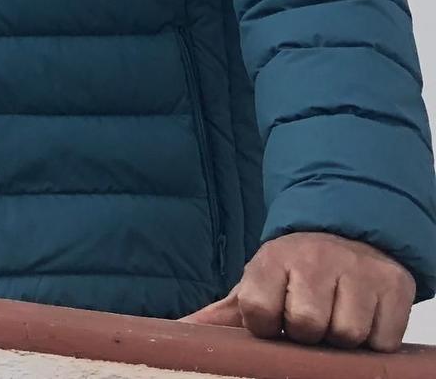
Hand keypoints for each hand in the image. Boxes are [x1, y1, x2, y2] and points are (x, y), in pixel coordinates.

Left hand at [182, 232, 414, 350]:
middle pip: (306, 326)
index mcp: (272, 259)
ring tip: (335, 316)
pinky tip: (363, 316)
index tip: (273, 319)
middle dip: (307, 332)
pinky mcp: (394, 287)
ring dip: (341, 337)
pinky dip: (374, 339)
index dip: (265, 325)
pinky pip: (382, 339)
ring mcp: (358, 271)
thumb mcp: (257, 284)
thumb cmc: (296, 273)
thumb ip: (221, 313)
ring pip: (346, 335)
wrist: (349, 235)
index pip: (257, 310)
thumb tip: (180, 332)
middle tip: (310, 317)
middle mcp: (315, 259)